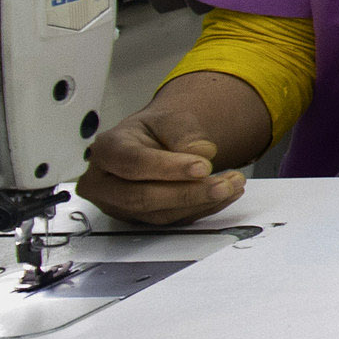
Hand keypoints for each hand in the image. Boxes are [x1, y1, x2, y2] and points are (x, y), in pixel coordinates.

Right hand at [79, 108, 243, 226]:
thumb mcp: (168, 118)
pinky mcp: (139, 221)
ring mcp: (119, 207)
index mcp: (107, 151)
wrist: (151, 143)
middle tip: (224, 184)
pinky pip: (172, 221)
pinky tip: (226, 195)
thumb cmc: (154, 130)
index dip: (169, 168)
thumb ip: (183, 132)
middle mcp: (104, 184)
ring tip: (234, 185)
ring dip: (201, 203)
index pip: (133, 163)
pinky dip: (203, 209)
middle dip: (188, 193)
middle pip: (142, 197)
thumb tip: (202, 152)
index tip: (204, 166)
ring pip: (158, 214)